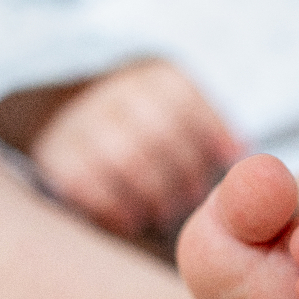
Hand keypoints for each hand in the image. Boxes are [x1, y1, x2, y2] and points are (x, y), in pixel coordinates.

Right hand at [28, 59, 243, 237]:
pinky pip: (87, 185)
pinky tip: (130, 221)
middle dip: (183, 174)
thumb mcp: (178, 109)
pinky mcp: (54, 155)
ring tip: (162, 212)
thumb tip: (244, 154)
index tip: (226, 162)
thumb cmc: (148, 128)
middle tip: (191, 199)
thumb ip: (210, 128)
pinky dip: (114, 209)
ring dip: (154, 195)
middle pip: (159, 133)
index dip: (210, 133)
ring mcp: (80, 122)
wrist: (69, 116)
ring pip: (126, 160)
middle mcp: (112, 93)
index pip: (183, 99)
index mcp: (150, 77)